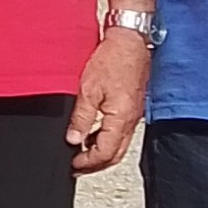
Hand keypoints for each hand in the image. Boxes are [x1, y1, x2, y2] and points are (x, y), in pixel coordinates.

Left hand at [68, 29, 151, 173]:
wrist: (129, 40)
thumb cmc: (112, 59)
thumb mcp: (88, 89)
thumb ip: (81, 117)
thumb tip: (73, 139)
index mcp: (121, 118)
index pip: (106, 152)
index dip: (88, 162)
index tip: (73, 165)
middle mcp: (132, 120)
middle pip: (116, 154)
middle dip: (96, 164)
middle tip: (78, 167)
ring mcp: (134, 114)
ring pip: (120, 144)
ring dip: (102, 152)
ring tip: (82, 153)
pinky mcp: (133, 106)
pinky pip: (121, 131)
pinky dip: (107, 139)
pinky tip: (93, 134)